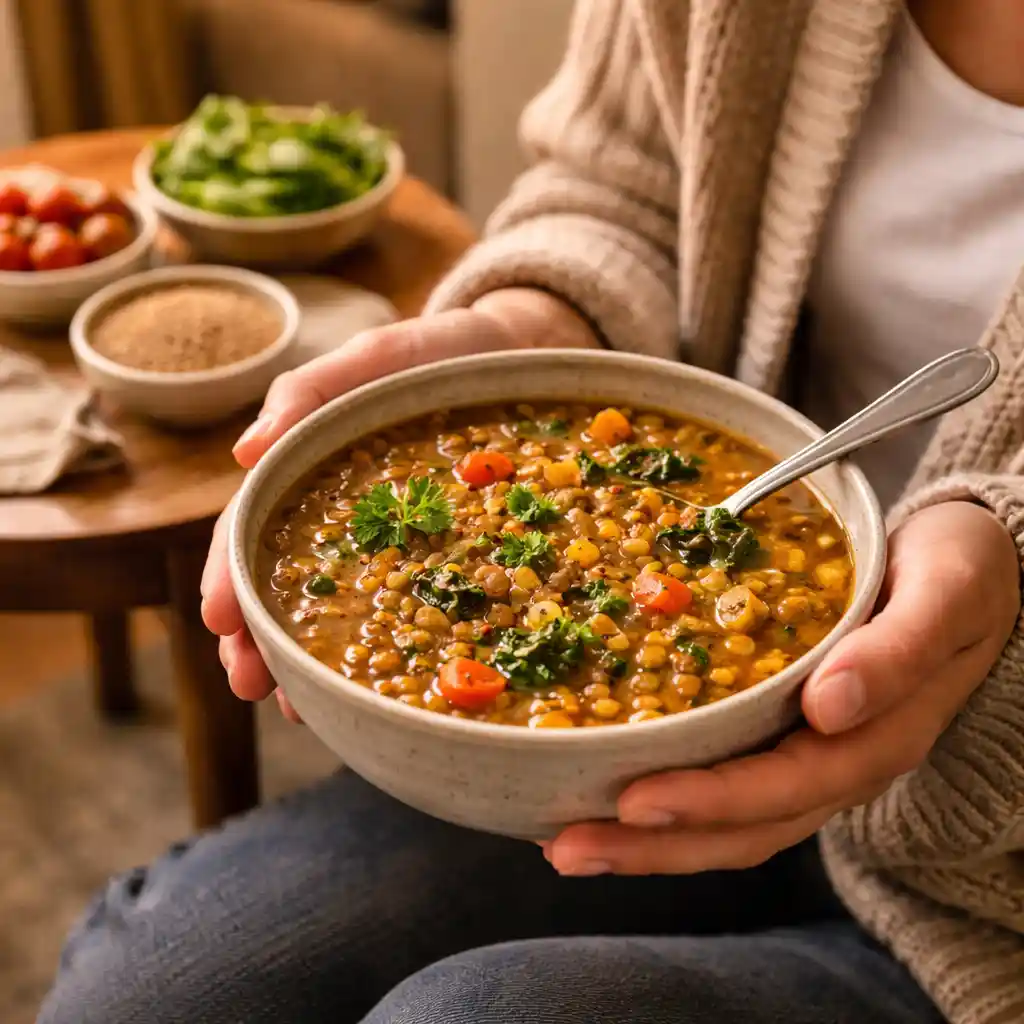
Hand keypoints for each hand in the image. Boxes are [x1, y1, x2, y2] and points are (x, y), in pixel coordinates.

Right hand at [201, 289, 598, 719]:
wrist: (521, 354)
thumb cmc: (440, 351)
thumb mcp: (378, 355)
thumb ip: (313, 390)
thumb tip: (243, 452)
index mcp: (313, 467)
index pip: (254, 525)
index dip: (232, 573)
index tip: (219, 620)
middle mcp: (345, 516)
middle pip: (285, 580)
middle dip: (258, 637)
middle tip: (247, 684)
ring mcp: (396, 543)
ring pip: (340, 608)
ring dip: (308, 660)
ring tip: (296, 707)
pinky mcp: (448, 556)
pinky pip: (416, 611)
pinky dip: (387, 652)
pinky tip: (376, 690)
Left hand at [544, 500, 1020, 875]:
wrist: (973, 573)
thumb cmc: (960, 576)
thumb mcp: (944, 595)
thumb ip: (896, 650)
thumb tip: (829, 705)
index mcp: (877, 736)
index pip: (785, 787)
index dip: (709, 800)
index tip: (634, 800)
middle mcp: (839, 761)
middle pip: (744, 827)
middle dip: (654, 843)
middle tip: (565, 845)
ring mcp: (813, 757)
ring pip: (730, 822)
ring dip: (649, 841)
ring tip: (565, 842)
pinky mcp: (789, 738)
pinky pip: (727, 785)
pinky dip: (671, 803)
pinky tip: (610, 796)